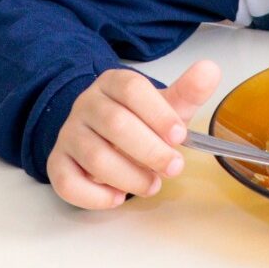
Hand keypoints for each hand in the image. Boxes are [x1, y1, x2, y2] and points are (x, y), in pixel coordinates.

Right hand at [47, 60, 220, 208]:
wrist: (98, 133)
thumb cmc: (137, 120)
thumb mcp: (163, 105)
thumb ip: (187, 92)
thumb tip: (211, 70)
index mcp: (112, 84)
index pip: (132, 89)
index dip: (158, 113)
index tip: (179, 136)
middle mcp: (86, 105)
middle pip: (115, 123)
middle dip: (150, 150)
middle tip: (174, 167)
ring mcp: (69, 134)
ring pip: (95, 156)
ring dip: (129, 177)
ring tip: (152, 185)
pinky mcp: (57, 163)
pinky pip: (68, 182)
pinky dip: (95, 195)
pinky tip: (117, 197)